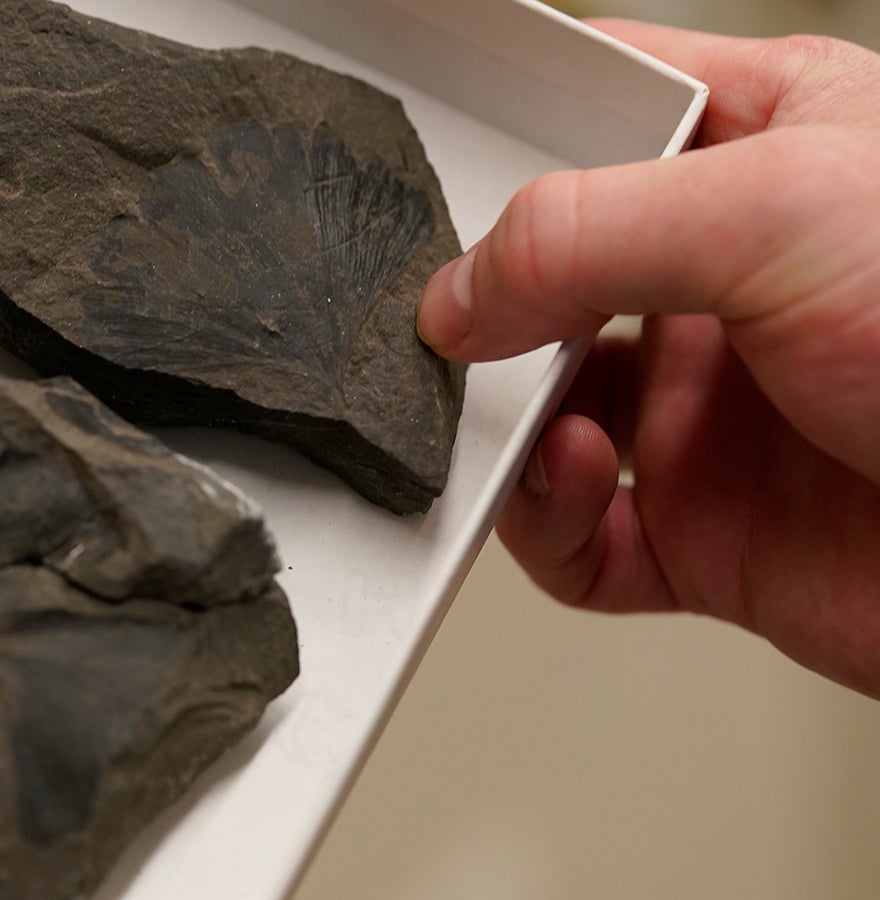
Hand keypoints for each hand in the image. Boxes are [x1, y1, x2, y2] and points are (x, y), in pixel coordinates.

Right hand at [417, 20, 879, 697]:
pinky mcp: (701, 528)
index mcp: (768, 152)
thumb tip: (457, 293)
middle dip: (483, 303)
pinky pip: (573, 532)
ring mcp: (708, 407)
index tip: (435, 160)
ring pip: (539, 412)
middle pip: (545, 275)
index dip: (519, 122)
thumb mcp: (782, 211)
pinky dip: (544, 520)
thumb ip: (588, 233)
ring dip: (503, 425)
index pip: (606, 109)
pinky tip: (574, 485)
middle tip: (452, 320)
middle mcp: (726, 281)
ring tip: (526, 420)